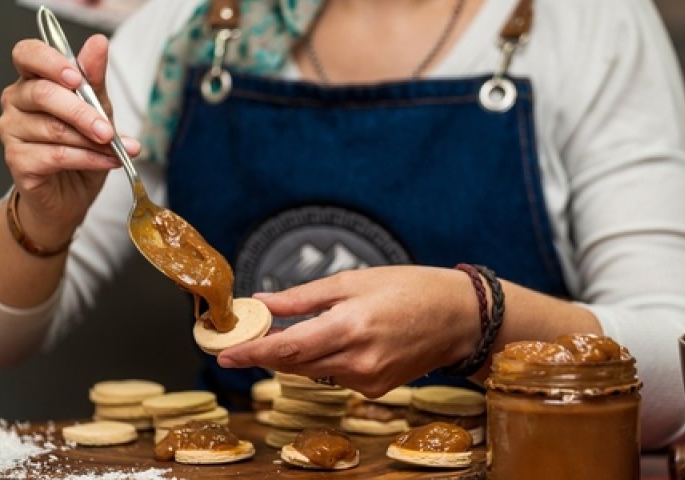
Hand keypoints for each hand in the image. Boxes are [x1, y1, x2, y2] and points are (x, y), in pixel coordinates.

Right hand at [0, 34, 139, 246]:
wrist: (72, 195)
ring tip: (117, 150)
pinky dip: (89, 159)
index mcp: (33, 81)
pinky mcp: (18, 160)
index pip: (28, 54)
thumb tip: (98, 44)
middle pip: (43, 94)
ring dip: (92, 142)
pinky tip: (108, 162)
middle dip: (83, 112)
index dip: (51, 61)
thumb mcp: (98, 112)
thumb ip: (96, 81)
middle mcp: (16, 102)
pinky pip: (56, 155)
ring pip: (54, 129)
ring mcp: (12, 131)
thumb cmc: (84, 148)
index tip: (78, 78)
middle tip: (108, 130)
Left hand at [218, 266, 481, 397]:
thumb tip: (263, 302)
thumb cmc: (411, 289)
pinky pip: (336, 377)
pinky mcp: (376, 390)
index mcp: (351, 326)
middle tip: (248, 338)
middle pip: (295, 365)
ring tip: (290, 333)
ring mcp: (369, 380)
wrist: (458, 318)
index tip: (225, 356)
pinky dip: (326, 361)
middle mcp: (358, 360)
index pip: (288, 348)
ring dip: (296, 356)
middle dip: (268, 353)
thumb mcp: (354, 281)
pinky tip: (338, 342)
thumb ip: (304, 297)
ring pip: (314, 372)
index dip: (253, 353)